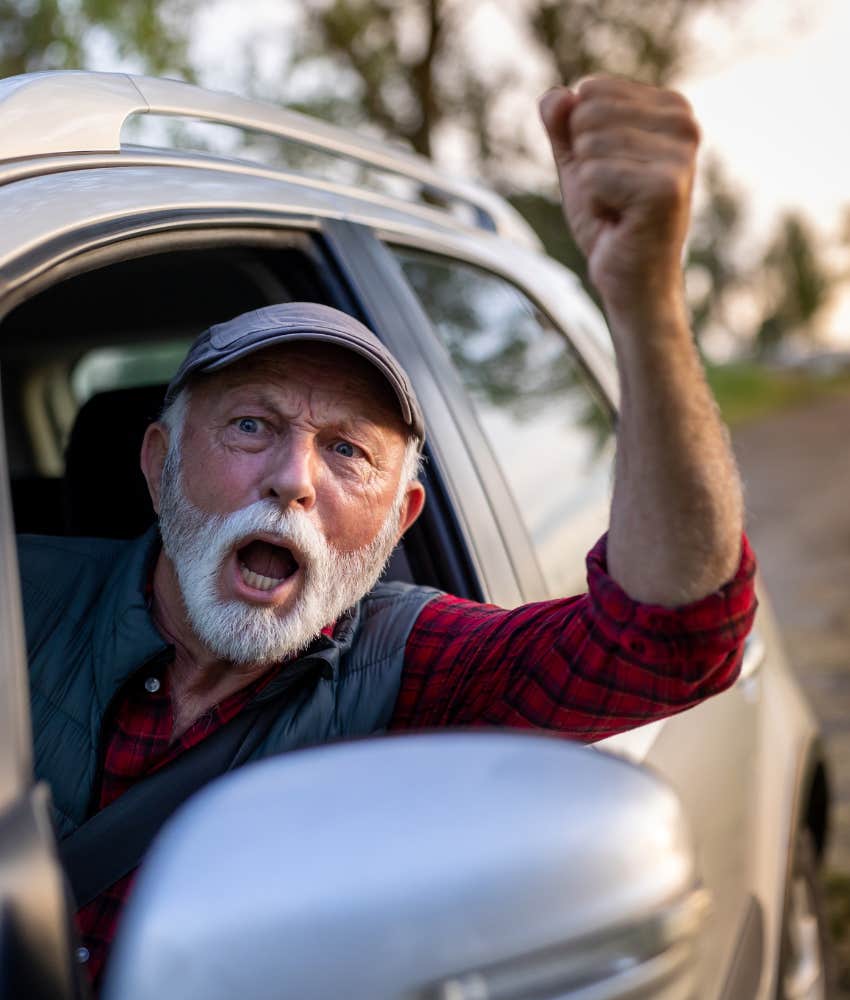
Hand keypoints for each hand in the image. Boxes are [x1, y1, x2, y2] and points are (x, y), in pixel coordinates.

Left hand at [539, 77, 699, 317]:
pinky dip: (594, 205)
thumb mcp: (578, 164)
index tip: (609, 173)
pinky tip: (620, 221)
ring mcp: (679, 155)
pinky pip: (593, 176)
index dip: (581, 140)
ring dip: (590, 187)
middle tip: (611, 195)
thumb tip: (555, 97)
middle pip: (586, 113)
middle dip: (583, 163)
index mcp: (671, 108)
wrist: (631, 279)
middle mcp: (684, 123)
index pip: (591, 90)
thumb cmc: (610, 222)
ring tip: (617, 208)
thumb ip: (563, 126)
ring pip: (588, 146)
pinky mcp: (665, 186)